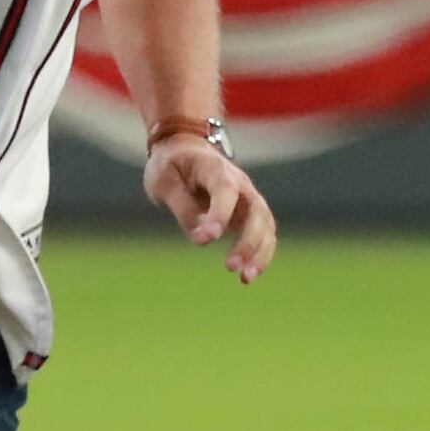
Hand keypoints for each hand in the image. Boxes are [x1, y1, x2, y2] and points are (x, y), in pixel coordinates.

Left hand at [144, 134, 277, 281]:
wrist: (185, 151)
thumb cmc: (171, 166)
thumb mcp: (164, 183)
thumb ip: (183, 208)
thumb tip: (203, 240)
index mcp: (215, 168)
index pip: (225, 190)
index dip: (221, 213)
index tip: (209, 237)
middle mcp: (240, 183)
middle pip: (256, 211)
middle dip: (248, 241)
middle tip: (230, 266)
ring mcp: (248, 199)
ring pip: (266, 226)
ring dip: (259, 252)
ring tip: (245, 278)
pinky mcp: (248, 215)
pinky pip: (263, 235)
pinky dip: (260, 255)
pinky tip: (247, 277)